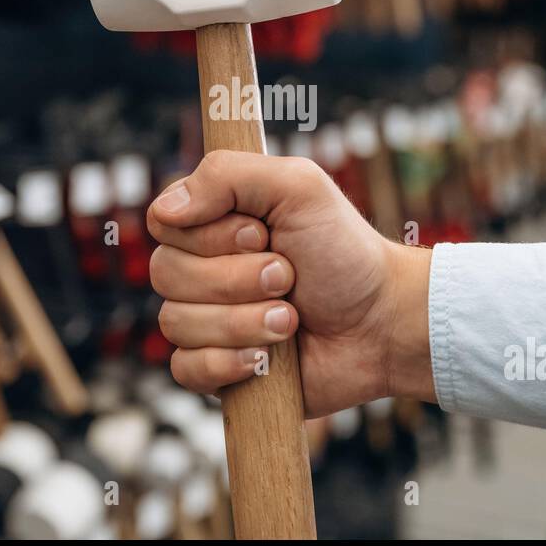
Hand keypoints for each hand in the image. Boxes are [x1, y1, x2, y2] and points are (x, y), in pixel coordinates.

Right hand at [146, 150, 433, 416]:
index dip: (208, 234)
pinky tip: (265, 360)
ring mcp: (207, 320)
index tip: (259, 233)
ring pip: (176, 322)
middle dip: (236, 278)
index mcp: (213, 221)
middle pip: (166, 273)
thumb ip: (227, 175)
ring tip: (290, 320)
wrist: (381, 324)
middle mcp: (202, 269)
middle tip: (288, 277)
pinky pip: (185, 369)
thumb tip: (165, 210)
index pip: (164, 222)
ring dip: (243, 321)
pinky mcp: (217, 368)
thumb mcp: (297, 187)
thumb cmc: (344, 251)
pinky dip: (227, 363)